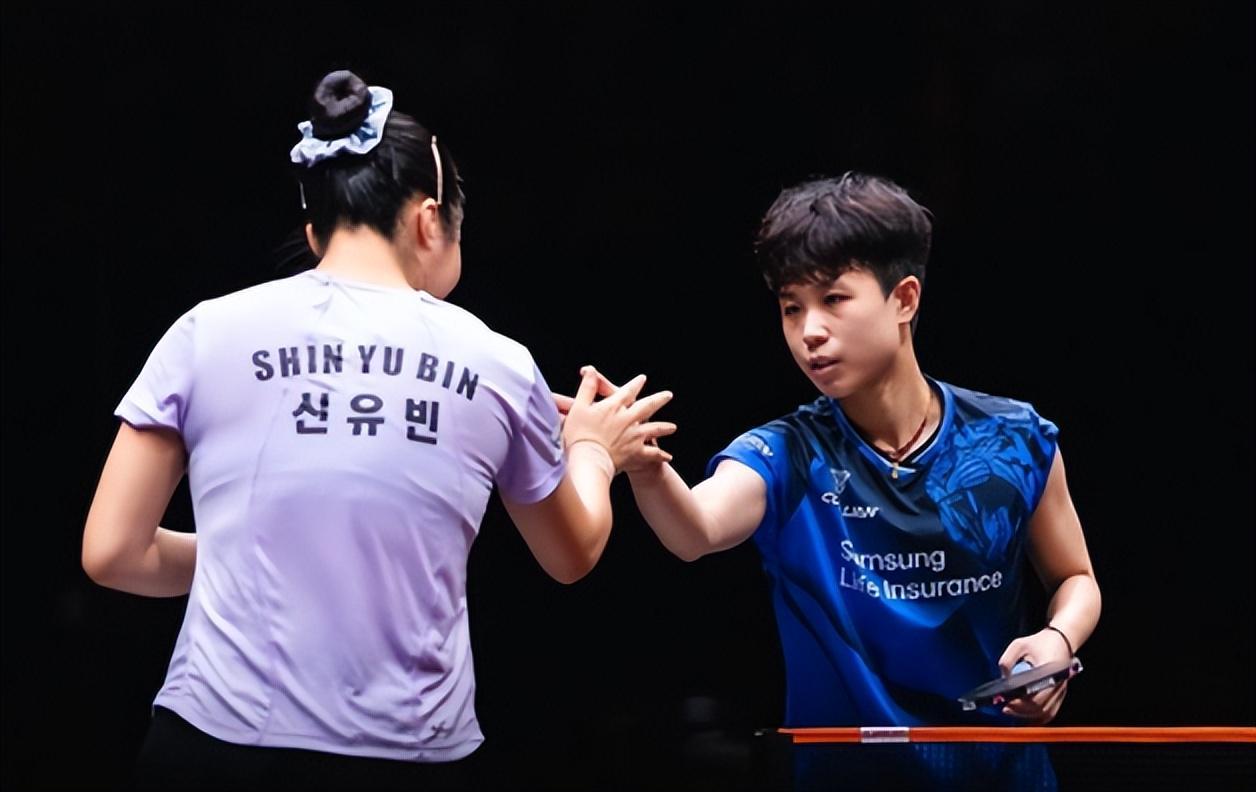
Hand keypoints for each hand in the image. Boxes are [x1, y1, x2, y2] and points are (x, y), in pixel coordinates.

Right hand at [559, 366, 675, 473]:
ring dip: (664, 427)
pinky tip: (668, 456)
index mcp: (615, 406)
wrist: (588, 459)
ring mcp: (635, 436)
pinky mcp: (636, 453)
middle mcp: (628, 419)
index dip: (635, 384)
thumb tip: (590, 370)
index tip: (642, 379)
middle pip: (648, 406)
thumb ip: (587, 387)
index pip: (628, 391)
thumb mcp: (579, 406)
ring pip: (655, 429)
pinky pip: (652, 454)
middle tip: (668, 395)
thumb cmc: (579, 434)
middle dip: (659, 399)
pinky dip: (661, 455)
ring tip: (672, 427)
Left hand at [996, 628, 1073, 722]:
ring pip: (1046, 713)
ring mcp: (1061, 691)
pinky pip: (1050, 711)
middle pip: (1041, 708)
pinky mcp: (1060, 694)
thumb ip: (1008, 660)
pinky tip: (1024, 714)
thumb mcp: (1018, 644)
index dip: (1021, 704)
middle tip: (1005, 708)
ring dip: (1028, 716)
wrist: (1061, 640)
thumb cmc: (1040, 642)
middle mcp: (1058, 683)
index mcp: (1050, 671)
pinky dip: (1038, 716)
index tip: (1007, 703)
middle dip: (1021, 712)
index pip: (1037, 696)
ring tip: (1012, 711)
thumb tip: (1003, 678)